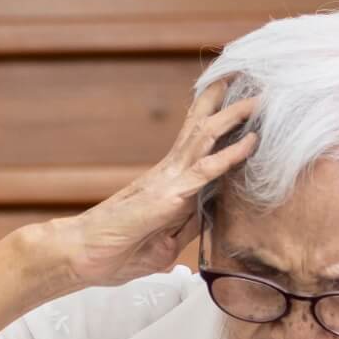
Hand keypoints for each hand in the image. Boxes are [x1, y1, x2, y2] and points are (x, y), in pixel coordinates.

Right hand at [48, 79, 260, 288]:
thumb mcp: (163, 245)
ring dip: (233, 116)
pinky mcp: (167, 196)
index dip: (220, 126)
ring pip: (206, 138)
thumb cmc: (113, 253)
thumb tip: (209, 215)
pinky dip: (231, 155)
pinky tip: (252, 141)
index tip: (241, 108)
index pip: (199, 148)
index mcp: (167, 185)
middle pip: (202, 129)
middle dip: (226, 104)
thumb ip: (187, 227)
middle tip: (249, 81)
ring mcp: (167, 181)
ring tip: (258, 97)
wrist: (80, 256)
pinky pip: (205, 171)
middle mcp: (168, 174)